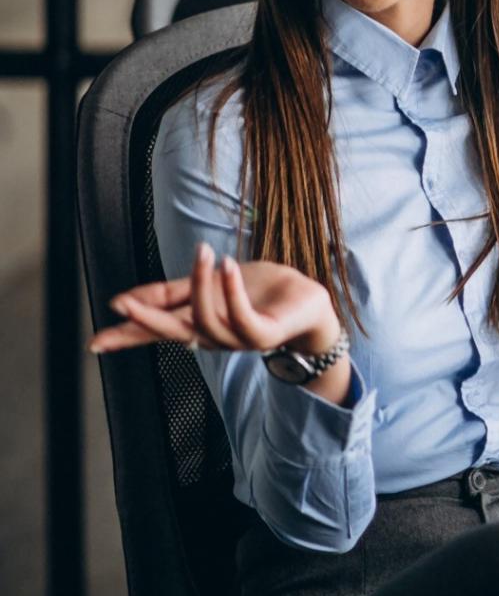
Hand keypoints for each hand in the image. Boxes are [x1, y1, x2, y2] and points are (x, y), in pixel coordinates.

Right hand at [88, 242, 340, 355]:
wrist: (306, 302)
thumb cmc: (258, 292)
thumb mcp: (209, 284)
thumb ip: (171, 293)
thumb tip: (122, 300)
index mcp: (198, 325)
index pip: (158, 332)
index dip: (127, 336)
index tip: (95, 342)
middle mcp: (214, 337)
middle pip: (174, 333)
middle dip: (148, 319)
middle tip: (124, 304)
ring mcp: (239, 339)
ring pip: (206, 320)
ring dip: (201, 284)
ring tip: (204, 252)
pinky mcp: (264, 334)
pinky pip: (242, 317)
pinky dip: (231, 290)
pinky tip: (227, 266)